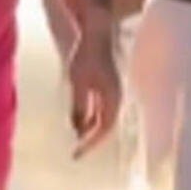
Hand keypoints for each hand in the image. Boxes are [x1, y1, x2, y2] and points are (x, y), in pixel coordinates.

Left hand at [67, 10, 121, 158]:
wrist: (96, 34)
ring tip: (75, 139)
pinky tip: (77, 122)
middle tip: (76, 153)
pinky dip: (89, 117)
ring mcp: (111, 91)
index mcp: (113, 98)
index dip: (91, 143)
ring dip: (89, 128)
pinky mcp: (105, 86)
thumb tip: (78, 129)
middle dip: (91, 139)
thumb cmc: (87, 57)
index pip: (104, 128)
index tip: (76, 154)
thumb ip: (79, 107)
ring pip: (102, 117)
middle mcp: (115, 97)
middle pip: (106, 125)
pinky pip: (99, 108)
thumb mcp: (79, 83)